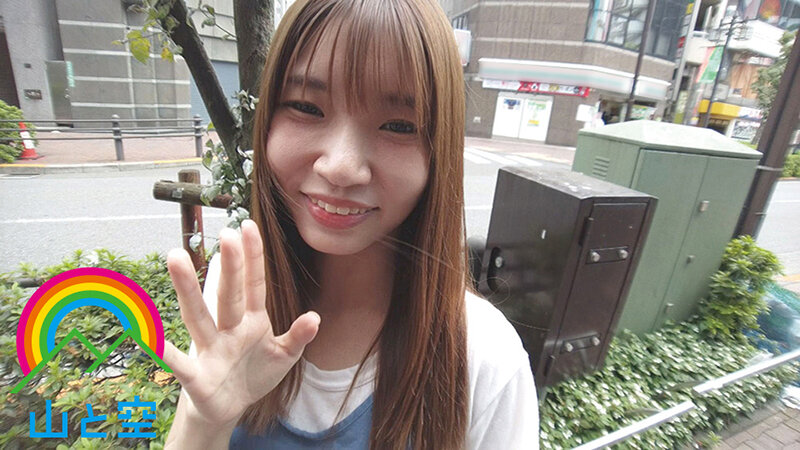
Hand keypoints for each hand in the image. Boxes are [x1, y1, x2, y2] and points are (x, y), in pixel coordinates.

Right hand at [162, 219, 319, 427]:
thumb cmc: (254, 373)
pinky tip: (147, 334)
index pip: (253, 285)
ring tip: (175, 256)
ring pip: (198, 315)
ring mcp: (210, 350)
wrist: (228, 408)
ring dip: (187, 288)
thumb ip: (298, 336)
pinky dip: (163, 350)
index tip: (248, 225)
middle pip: (228, 294)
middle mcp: (228, 329)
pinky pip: (179, 362)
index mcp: (252, 321)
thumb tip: (315, 317)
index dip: (252, 257)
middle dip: (229, 266)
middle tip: (225, 233)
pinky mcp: (196, 376)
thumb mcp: (284, 355)